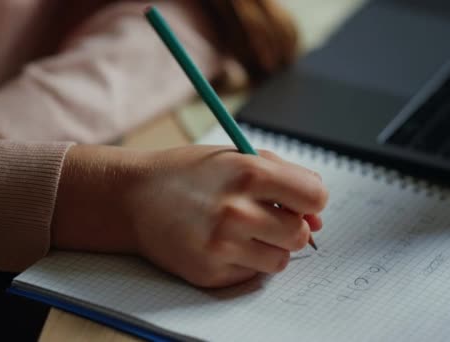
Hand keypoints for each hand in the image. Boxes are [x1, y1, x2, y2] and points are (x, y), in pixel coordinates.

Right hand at [52, 145, 327, 287]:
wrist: (132, 198)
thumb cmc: (186, 174)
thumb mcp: (233, 157)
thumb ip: (282, 177)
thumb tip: (317, 217)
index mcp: (247, 173)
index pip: (314, 196)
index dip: (310, 200)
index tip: (297, 202)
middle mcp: (236, 212)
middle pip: (301, 234)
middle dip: (290, 226)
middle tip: (265, 217)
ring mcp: (221, 247)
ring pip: (280, 260)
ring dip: (269, 247)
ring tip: (241, 231)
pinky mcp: (209, 273)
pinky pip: (251, 274)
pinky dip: (244, 261)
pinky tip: (219, 243)